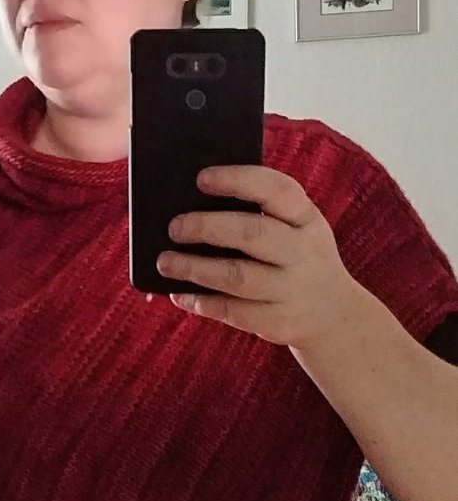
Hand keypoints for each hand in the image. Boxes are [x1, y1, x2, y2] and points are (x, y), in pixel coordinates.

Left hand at [156, 165, 360, 350]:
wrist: (335, 316)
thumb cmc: (299, 259)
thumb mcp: (298, 229)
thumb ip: (262, 214)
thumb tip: (194, 202)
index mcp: (307, 219)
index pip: (277, 190)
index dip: (238, 180)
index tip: (201, 178)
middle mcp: (303, 253)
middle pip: (252, 234)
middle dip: (207, 227)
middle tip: (174, 227)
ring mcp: (292, 290)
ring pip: (236, 277)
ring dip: (195, 268)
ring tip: (165, 262)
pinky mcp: (278, 322)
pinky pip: (233, 312)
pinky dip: (202, 303)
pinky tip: (179, 294)